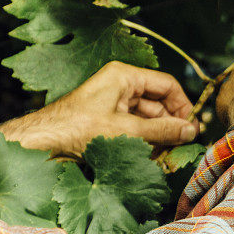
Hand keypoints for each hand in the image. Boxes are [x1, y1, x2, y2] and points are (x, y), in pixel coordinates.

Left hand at [30, 61, 198, 155]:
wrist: (42, 143)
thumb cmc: (79, 129)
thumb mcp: (126, 130)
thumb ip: (161, 130)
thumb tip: (190, 131)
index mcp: (124, 76)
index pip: (166, 85)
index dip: (182, 106)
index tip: (191, 128)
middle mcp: (119, 86)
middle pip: (157, 102)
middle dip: (170, 124)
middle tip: (181, 146)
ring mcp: (111, 103)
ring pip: (146, 118)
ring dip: (157, 136)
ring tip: (166, 155)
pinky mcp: (105, 121)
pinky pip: (132, 128)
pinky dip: (142, 141)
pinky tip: (148, 157)